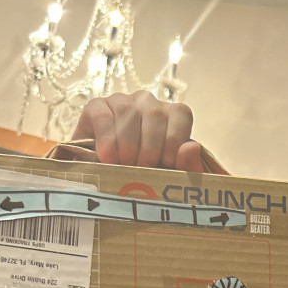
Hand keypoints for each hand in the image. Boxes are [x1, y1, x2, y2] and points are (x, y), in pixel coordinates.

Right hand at [70, 90, 227, 172]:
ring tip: (124, 166)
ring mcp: (121, 102)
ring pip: (127, 111)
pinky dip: (106, 139)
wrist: (108, 185)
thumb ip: (187, 167)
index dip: (174, 139)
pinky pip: (102, 115)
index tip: (166, 163)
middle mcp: (147, 103)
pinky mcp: (96, 108)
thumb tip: (191, 147)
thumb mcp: (172, 179)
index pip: (180, 114)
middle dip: (150, 147)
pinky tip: (108, 158)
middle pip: (154, 113)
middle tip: (142, 169)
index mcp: (171, 116)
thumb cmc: (146, 180)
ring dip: (127, 144)